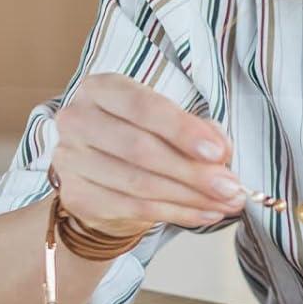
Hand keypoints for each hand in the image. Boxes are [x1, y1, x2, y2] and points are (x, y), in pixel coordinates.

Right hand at [51, 74, 241, 237]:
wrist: (102, 174)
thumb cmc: (143, 136)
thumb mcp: (171, 123)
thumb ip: (200, 131)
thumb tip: (222, 152)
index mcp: (102, 90)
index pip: (143, 106)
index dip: (182, 130)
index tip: (218, 152)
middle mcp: (78, 120)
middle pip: (141, 149)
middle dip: (193, 172)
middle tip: (230, 187)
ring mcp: (71, 160)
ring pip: (140, 184)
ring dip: (191, 197)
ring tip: (226, 203)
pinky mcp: (76, 196)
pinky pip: (134, 208)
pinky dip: (177, 213)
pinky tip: (205, 214)